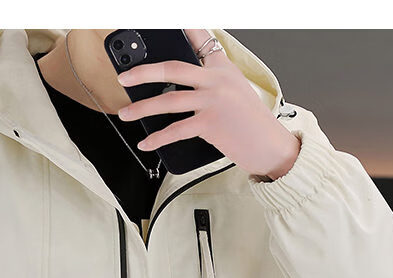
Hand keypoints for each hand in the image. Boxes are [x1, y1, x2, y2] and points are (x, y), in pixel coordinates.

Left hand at [115, 29, 300, 180]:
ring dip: (142, 108)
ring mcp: (213, 100)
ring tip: (125, 113)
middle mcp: (217, 79)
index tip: (165, 17)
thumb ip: (208, 86)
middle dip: (143, 72)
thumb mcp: (233, 94)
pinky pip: (176, 130)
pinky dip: (157, 138)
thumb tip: (173, 93)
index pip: (200, 39)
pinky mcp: (210, 123)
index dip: (183, 25)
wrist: (269, 146)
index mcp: (222, 68)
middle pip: (172, 68)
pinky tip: (145, 142)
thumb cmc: (250, 124)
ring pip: (168, 100)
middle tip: (123, 77)